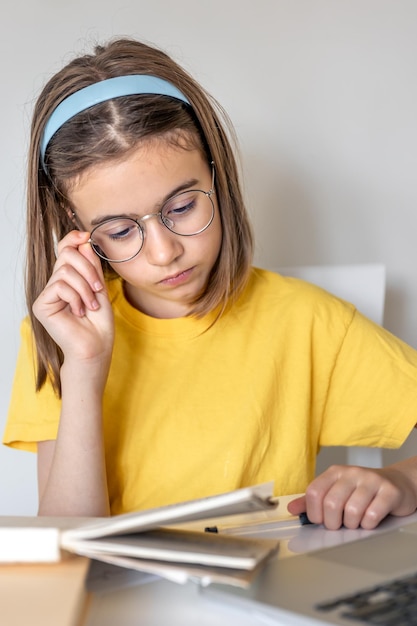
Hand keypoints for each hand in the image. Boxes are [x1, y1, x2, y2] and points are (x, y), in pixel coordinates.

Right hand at [32, 230, 113, 364]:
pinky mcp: (41, 305)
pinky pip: (59, 286)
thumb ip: (91, 265)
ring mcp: (47, 295)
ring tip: (91, 304)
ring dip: (85, 287)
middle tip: (98, 288)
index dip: (72, 239)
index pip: (64, 250)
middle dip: (88, 269)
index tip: (86, 236)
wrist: (96, 347)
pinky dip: (76, 297)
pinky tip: (80, 312)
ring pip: (65, 271)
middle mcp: (55, 284)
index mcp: (68, 279)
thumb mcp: (99, 287)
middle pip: (65, 255)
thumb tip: (83, 240)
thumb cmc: (99, 323)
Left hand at [287, 461, 416, 529]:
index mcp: (335, 472)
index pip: (314, 492)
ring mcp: (371, 480)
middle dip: (333, 523)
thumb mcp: (337, 491)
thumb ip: (313, 500)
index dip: (314, 512)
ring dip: (352, 525)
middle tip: (339, 525)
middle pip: (331, 504)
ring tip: (356, 521)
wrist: (398, 484)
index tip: (320, 520)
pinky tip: (370, 520)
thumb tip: (291, 509)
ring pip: (352, 511)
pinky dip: (368, 524)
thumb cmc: (363, 491)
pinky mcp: (389, 491)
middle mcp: (352, 473)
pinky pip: (372, 515)